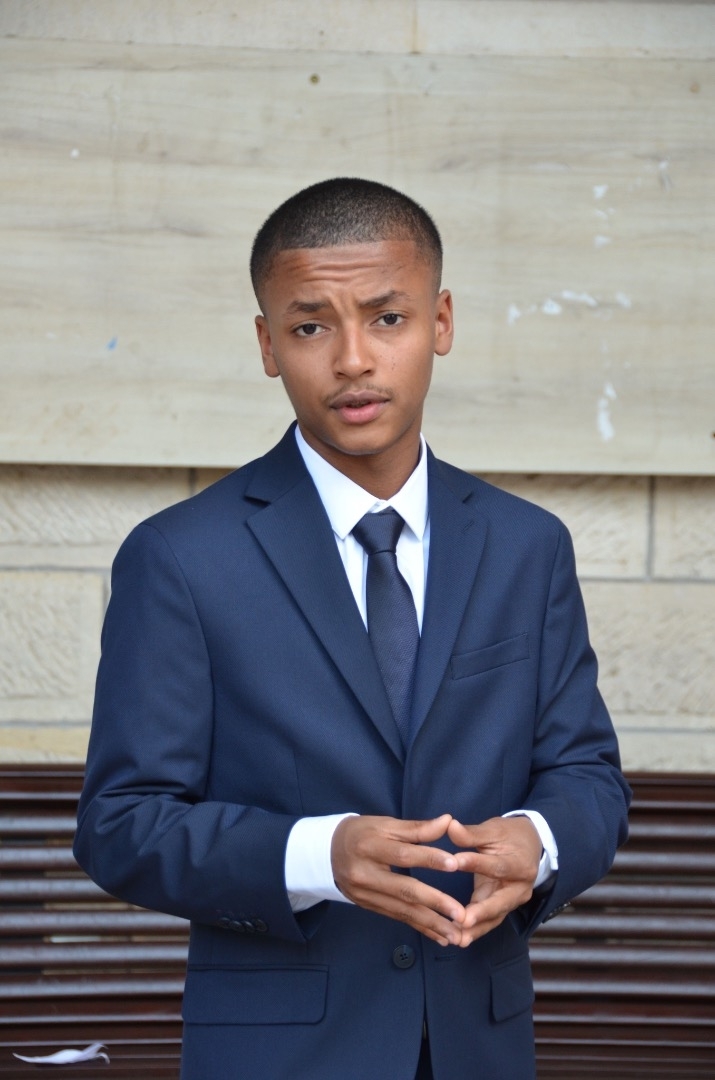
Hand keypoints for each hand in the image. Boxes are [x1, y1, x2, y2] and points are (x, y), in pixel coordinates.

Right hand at [331, 814, 465, 945]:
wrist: (326, 853)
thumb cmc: (360, 833)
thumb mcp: (384, 824)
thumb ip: (417, 828)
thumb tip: (449, 821)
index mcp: (370, 847)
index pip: (403, 854)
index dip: (429, 858)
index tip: (455, 864)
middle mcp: (366, 874)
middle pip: (404, 890)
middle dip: (435, 903)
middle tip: (461, 915)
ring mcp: (366, 895)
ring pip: (403, 911)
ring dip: (432, 924)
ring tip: (457, 935)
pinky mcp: (370, 907)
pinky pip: (398, 918)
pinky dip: (420, 928)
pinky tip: (439, 936)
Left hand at [447, 816, 542, 946]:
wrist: (531, 846)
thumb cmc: (509, 836)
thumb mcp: (493, 830)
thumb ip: (472, 833)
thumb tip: (450, 825)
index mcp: (520, 864)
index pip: (497, 866)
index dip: (476, 863)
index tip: (455, 861)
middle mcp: (520, 887)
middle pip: (501, 901)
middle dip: (481, 912)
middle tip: (462, 920)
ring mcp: (513, 901)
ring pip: (495, 917)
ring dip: (477, 928)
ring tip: (458, 938)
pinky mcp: (503, 907)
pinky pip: (490, 921)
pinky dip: (476, 930)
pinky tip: (459, 938)